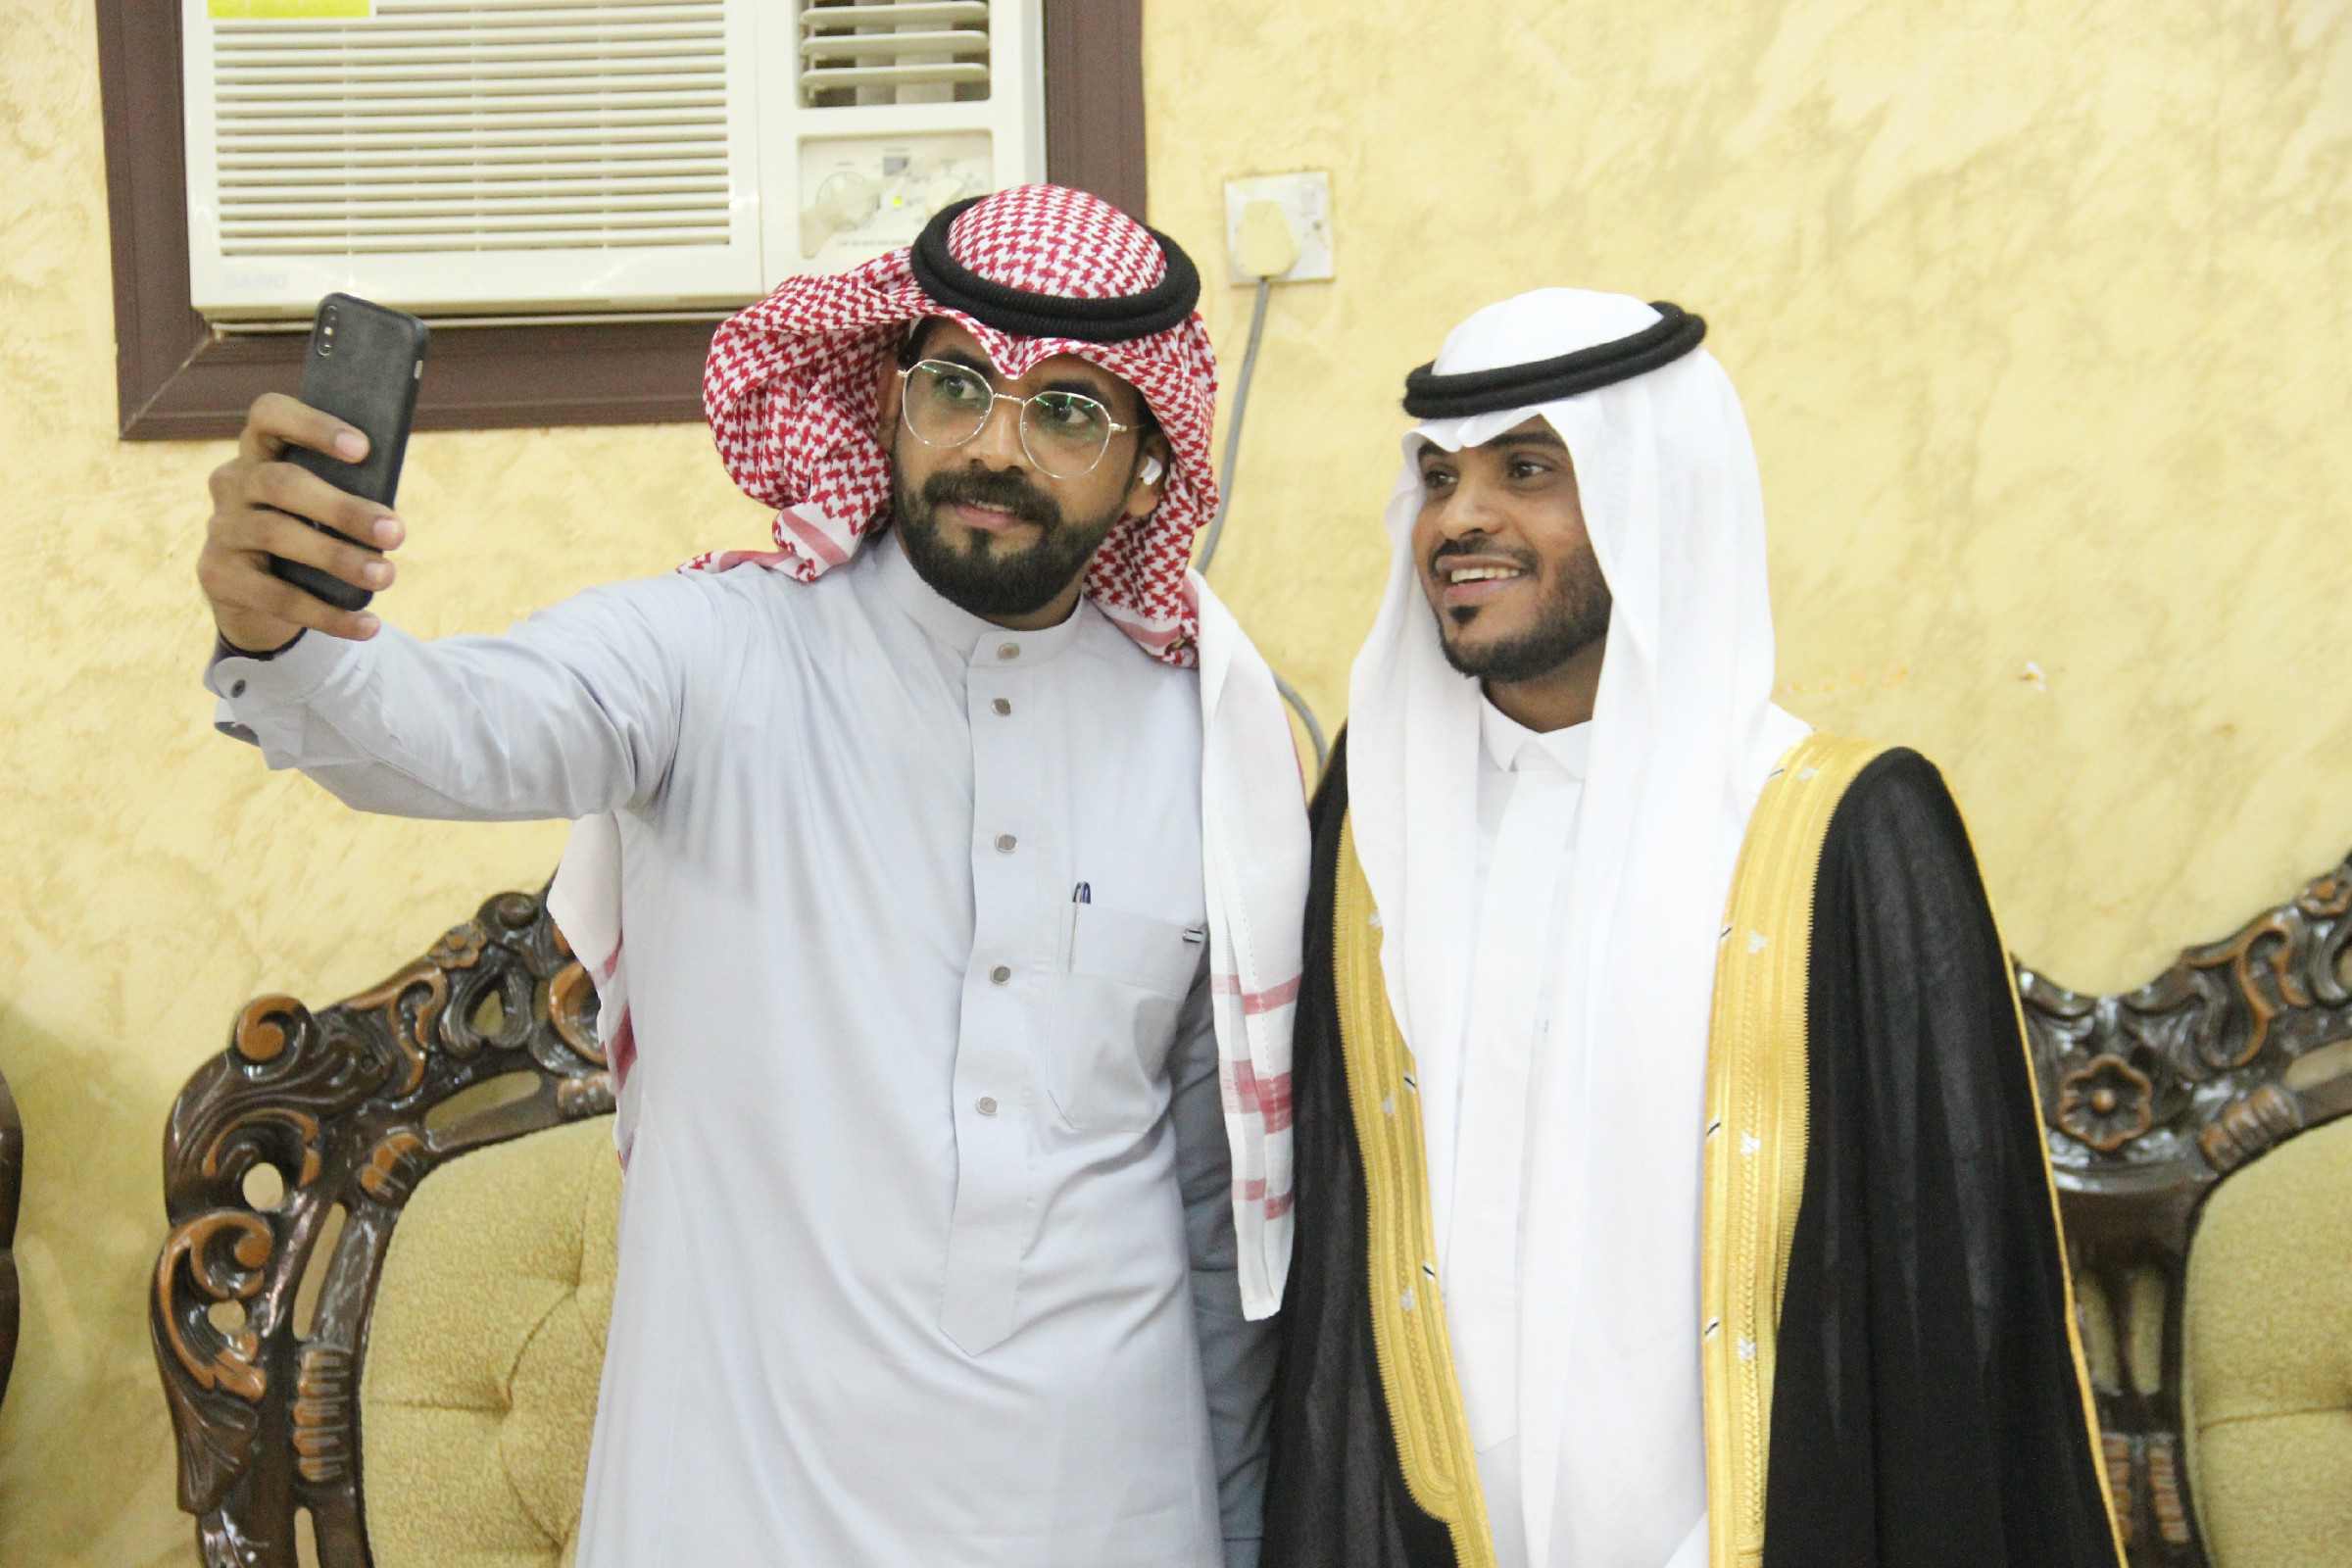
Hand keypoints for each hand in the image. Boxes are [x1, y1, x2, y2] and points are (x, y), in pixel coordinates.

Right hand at [197, 392, 404, 651]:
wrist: (255, 594)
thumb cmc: (306, 531)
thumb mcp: (321, 507)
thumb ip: (345, 494)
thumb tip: (391, 520)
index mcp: (259, 452)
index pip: (269, 415)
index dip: (312, 425)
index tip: (363, 448)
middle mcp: (231, 483)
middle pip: (282, 483)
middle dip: (343, 508)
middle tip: (396, 533)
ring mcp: (220, 529)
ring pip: (278, 535)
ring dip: (339, 558)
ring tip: (386, 577)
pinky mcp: (218, 576)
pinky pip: (276, 596)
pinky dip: (328, 614)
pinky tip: (367, 625)